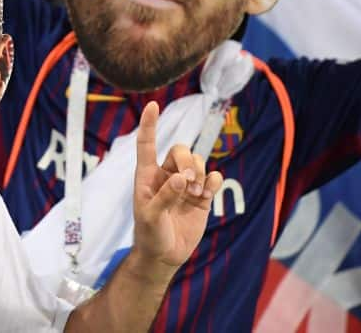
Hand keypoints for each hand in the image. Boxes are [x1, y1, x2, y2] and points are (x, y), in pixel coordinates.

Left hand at [132, 103, 221, 268]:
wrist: (164, 255)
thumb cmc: (150, 234)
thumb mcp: (150, 218)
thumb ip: (164, 197)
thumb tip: (181, 177)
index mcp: (147, 175)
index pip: (147, 144)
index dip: (149, 124)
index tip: (152, 105)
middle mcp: (167, 175)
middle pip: (181, 150)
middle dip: (188, 160)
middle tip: (188, 180)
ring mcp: (186, 185)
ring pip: (198, 161)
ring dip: (200, 172)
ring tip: (196, 192)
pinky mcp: (201, 196)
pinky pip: (212, 177)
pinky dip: (213, 180)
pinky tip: (207, 191)